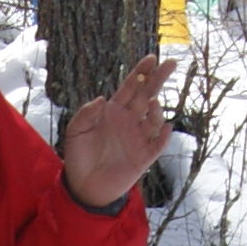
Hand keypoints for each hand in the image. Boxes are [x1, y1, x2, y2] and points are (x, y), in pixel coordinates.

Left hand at [59, 52, 176, 209]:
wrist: (84, 186)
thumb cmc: (78, 156)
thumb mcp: (75, 131)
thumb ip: (86, 114)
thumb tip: (103, 99)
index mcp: (114, 111)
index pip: (131, 87)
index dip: (141, 72)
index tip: (151, 59)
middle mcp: (129, 121)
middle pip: (147, 95)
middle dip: (158, 79)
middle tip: (171, 63)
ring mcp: (138, 138)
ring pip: (153, 119)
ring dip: (156, 110)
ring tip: (152, 104)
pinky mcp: (144, 157)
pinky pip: (158, 144)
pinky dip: (163, 136)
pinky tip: (164, 127)